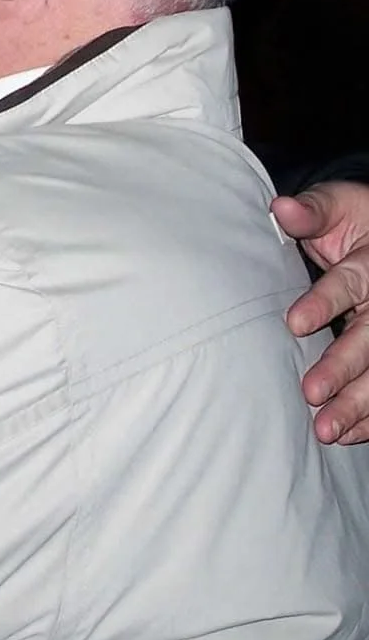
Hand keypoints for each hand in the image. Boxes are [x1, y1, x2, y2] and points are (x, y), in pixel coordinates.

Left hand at [274, 181, 368, 443]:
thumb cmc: (353, 218)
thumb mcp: (337, 204)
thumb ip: (312, 211)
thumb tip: (281, 208)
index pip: (349, 283)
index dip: (323, 302)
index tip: (294, 324)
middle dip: (343, 366)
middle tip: (311, 393)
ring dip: (359, 402)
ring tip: (327, 429)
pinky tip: (350, 435)